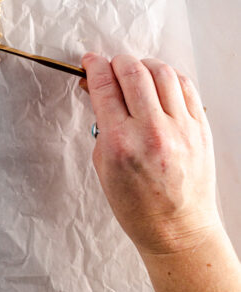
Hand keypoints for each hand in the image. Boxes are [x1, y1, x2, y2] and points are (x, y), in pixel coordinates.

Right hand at [81, 54, 220, 256]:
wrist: (177, 230)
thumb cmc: (137, 206)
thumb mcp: (104, 165)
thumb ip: (102, 124)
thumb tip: (99, 90)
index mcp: (121, 143)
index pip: (105, 86)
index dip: (94, 66)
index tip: (90, 62)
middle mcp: (152, 131)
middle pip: (132, 71)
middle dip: (116, 62)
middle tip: (110, 67)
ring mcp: (181, 128)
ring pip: (161, 72)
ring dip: (143, 66)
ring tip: (135, 73)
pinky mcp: (200, 128)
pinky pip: (185, 86)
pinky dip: (168, 77)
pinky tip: (159, 83)